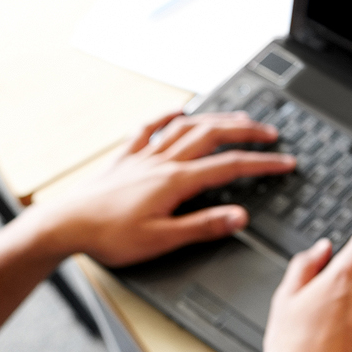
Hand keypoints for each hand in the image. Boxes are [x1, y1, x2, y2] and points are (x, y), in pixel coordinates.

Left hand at [37, 110, 296, 266]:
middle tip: (270, 133)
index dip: (262, 163)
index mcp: (175, 181)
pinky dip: (167, 117)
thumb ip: (202, 226)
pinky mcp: (125, 158)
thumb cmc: (109, 236)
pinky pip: (149, 129)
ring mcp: (143, 156)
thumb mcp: (161, 240)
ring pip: (186, 128)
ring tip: (238, 120)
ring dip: (216, 120)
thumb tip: (239, 217)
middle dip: (245, 132)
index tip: (285, 163)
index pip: (229, 167)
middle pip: (212, 136)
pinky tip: (178, 112)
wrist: (66, 224)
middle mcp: (162, 161)